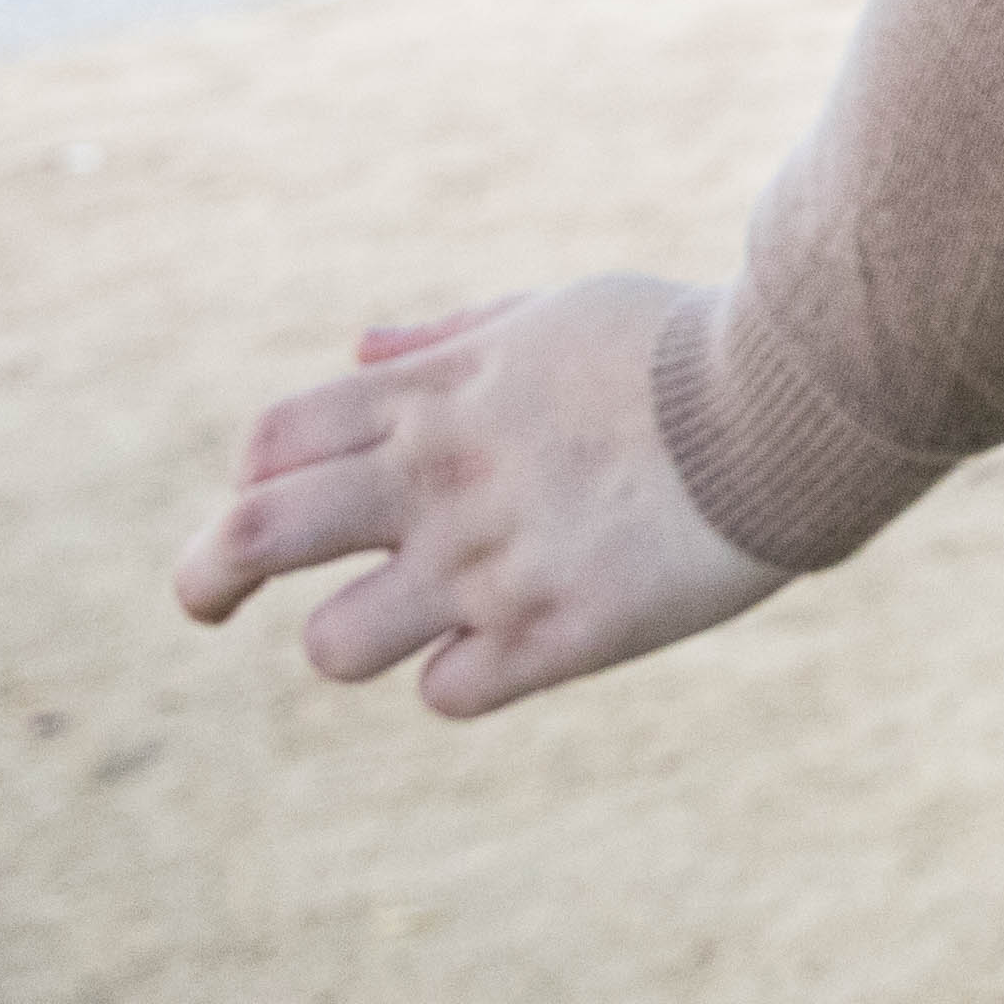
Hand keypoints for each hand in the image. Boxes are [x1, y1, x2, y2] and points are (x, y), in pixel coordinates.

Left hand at [167, 274, 790, 717]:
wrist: (799, 401)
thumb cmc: (683, 344)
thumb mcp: (557, 310)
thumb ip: (448, 339)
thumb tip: (359, 352)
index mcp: (435, 397)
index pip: (268, 445)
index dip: (245, 482)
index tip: (260, 508)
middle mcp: (440, 482)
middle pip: (250, 539)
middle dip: (204, 579)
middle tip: (207, 603)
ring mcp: (493, 566)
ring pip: (333, 646)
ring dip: (355, 639)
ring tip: (411, 625)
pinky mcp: (558, 636)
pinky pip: (448, 693)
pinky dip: (464, 677)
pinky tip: (516, 644)